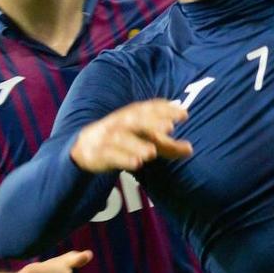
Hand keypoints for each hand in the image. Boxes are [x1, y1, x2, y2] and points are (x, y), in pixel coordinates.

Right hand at [70, 100, 191, 173]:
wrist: (83, 148)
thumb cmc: (123, 141)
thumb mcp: (145, 141)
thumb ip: (167, 145)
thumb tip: (190, 149)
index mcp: (132, 115)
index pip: (149, 108)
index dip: (165, 109)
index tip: (184, 113)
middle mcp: (120, 123)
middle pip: (136, 120)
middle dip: (152, 122)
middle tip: (169, 127)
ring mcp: (108, 137)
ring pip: (122, 139)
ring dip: (137, 144)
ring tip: (152, 152)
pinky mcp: (98, 153)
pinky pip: (110, 155)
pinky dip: (123, 158)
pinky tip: (137, 164)